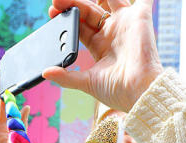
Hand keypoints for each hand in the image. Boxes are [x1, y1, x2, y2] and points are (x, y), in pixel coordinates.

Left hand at [45, 0, 162, 112]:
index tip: (52, 12)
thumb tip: (45, 73)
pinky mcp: (140, 17)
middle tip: (57, 0)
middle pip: (89, 11)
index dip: (65, 18)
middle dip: (72, 4)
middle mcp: (112, 32)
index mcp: (99, 45)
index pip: (79, 26)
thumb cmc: (117, 90)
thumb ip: (66, 77)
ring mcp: (125, 23)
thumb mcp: (87, 82)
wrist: (140, 90)